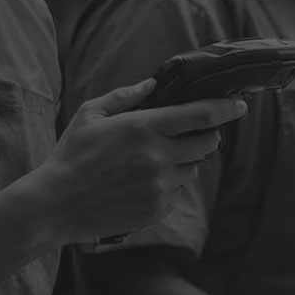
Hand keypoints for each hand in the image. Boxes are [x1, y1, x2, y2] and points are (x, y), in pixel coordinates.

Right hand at [20, 80, 246, 244]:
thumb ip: (125, 96)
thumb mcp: (90, 114)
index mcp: (144, 127)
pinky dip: (167, 186)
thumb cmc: (71, 155)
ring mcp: (159, 186)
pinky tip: (139, 184)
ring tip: (150, 163)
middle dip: (204, 136)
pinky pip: (176, 193)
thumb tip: (152, 84)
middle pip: (207, 143)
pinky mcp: (157, 210)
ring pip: (193, 170)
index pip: (201, 115)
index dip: (226, 108)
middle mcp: (158, 157)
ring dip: (183, 163)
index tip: (240, 105)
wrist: (55, 205)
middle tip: (187, 135)